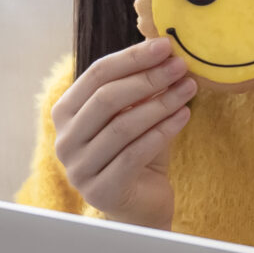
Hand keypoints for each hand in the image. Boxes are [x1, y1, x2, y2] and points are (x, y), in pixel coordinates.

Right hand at [51, 37, 195, 228]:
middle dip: (148, 78)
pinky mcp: (101, 191)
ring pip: (123, 126)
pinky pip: (135, 153)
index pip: (96, 75)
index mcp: (66, 113)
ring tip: (188, 89)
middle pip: (106, 98)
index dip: (131, 58)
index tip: (165, 45)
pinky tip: (184, 115)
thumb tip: (164, 49)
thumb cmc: (137, 154)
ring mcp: (79, 168)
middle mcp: (65, 140)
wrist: (141, 206)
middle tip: (180, 66)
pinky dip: (163, 131)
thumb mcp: (135, 114)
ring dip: (160, 103)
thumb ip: (140, 88)